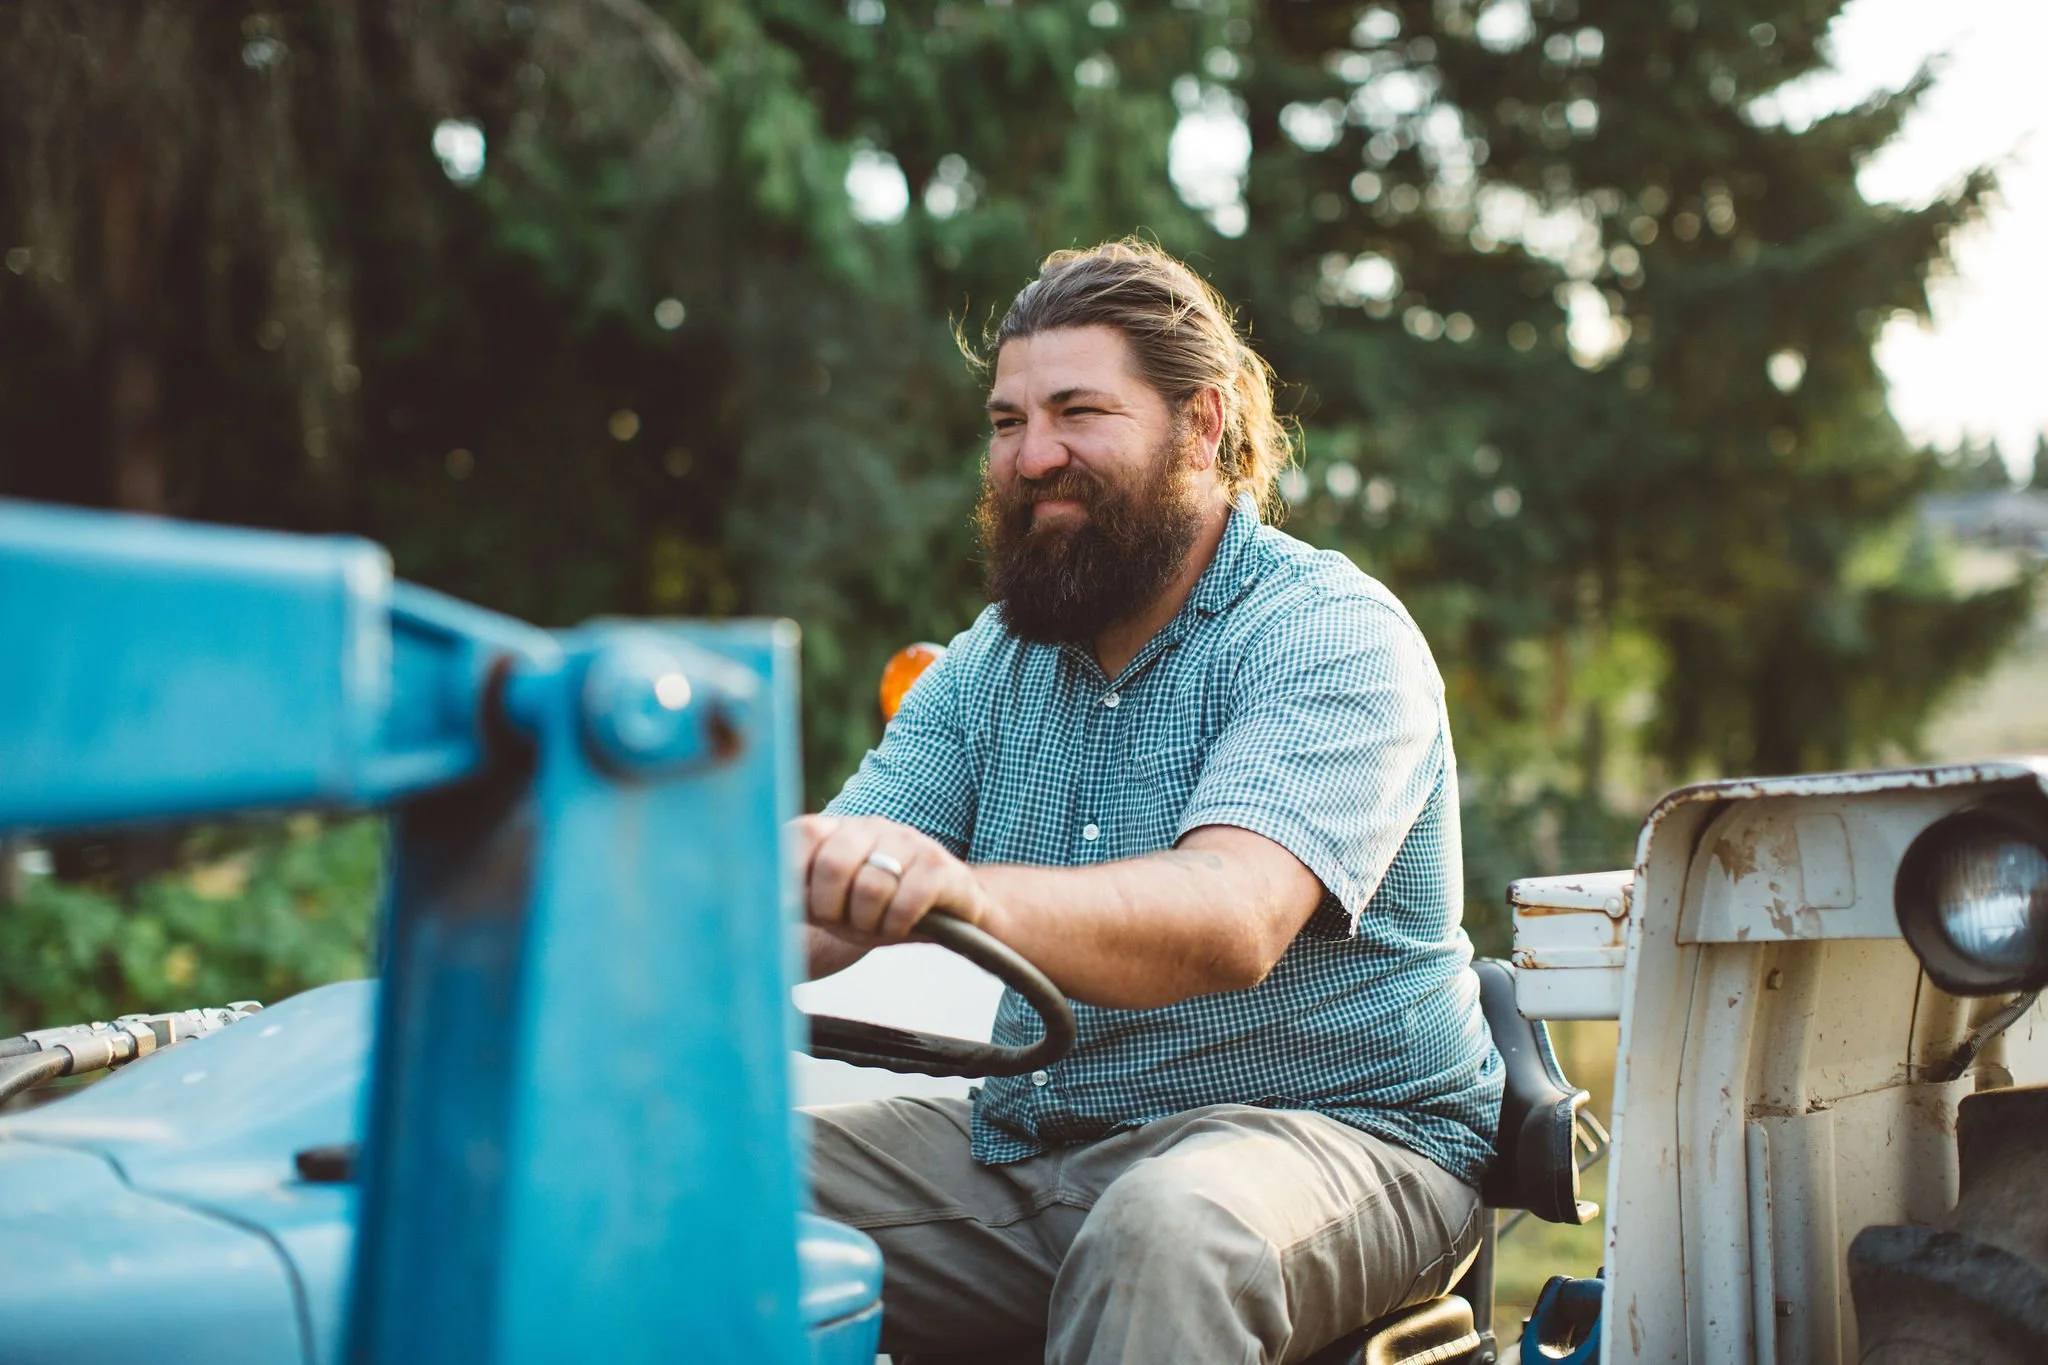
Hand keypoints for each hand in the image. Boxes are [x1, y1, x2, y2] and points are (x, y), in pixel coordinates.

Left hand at [790, 814, 991, 946]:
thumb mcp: (829, 907)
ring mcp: (908, 842)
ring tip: (878, 923)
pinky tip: (902, 925)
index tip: (805, 908)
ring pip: (871, 887)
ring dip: (869, 922)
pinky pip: (907, 900)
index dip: (795, 877)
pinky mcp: (940, 866)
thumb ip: (793, 900)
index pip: (802, 834)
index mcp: (838, 831)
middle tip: (845, 922)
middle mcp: (872, 827)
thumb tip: (763, 908)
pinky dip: (897, 924)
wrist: (944, 917)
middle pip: (833, 865)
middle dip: (833, 909)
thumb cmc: (875, 912)